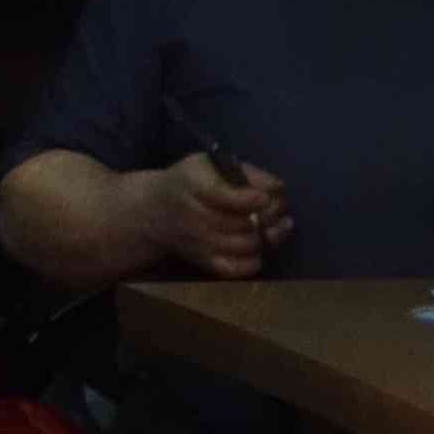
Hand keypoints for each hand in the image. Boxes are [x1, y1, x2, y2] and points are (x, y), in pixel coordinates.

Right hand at [137, 157, 289, 280]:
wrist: (155, 211)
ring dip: (267, 238)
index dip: (254, 199)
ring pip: (244, 246)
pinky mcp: (204, 262)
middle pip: (241, 223)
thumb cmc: (190, 182)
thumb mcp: (209, 164)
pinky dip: (253, 261)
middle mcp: (193, 217)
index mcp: (193, 185)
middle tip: (278, 210)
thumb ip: (245, 172)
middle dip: (268, 217)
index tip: (267, 197)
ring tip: (275, 227)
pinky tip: (260, 249)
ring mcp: (198, 243)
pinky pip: (235, 269)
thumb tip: (278, 189)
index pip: (227, 197)